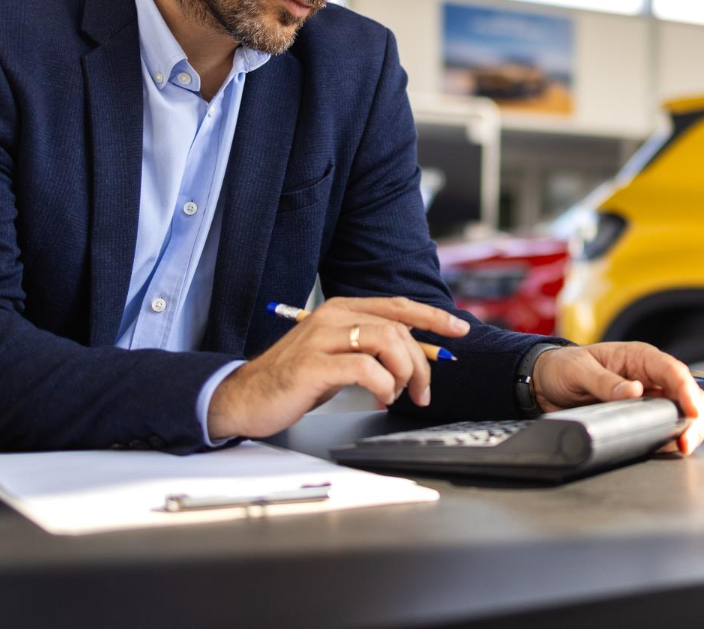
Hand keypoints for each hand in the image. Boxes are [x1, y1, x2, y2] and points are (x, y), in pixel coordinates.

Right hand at [207, 297, 470, 439]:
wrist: (244, 397)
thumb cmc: (294, 379)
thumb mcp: (339, 357)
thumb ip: (372, 351)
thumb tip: (417, 358)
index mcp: (342, 310)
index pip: (398, 306)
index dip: (433, 317)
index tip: (459, 329)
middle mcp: (333, 317)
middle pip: (399, 328)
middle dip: (421, 363)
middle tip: (421, 392)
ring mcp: (322, 339)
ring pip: (387, 342)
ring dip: (403, 373)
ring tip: (397, 395)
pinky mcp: (313, 365)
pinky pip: (365, 369)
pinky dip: (383, 385)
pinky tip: (379, 397)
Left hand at [531, 342, 703, 454]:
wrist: (545, 383)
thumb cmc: (563, 367)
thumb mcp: (579, 370)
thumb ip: (604, 382)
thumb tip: (634, 391)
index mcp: (638, 357)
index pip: (672, 371)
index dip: (686, 390)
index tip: (692, 412)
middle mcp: (649, 376)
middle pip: (686, 393)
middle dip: (694, 416)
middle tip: (687, 440)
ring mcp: (648, 397)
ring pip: (682, 410)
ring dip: (688, 428)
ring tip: (682, 446)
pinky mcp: (641, 415)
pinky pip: (665, 425)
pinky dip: (672, 436)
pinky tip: (670, 447)